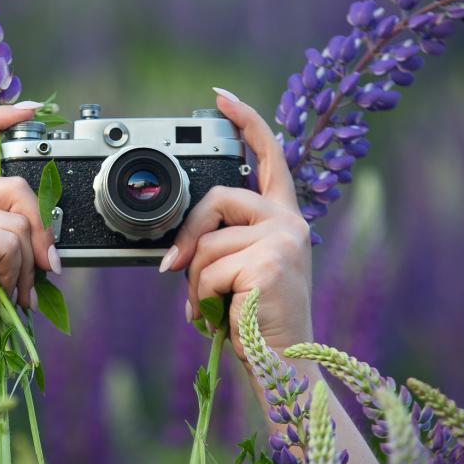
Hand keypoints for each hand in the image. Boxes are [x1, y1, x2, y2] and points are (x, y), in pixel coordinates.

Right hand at [0, 103, 58, 368]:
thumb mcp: (6, 254)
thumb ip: (19, 226)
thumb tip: (50, 229)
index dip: (0, 118)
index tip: (31, 109)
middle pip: (14, 186)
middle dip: (39, 229)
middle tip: (44, 267)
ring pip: (16, 219)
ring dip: (29, 260)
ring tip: (15, 287)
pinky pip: (9, 241)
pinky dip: (17, 271)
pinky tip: (2, 290)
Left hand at [160, 89, 312, 360]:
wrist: (281, 366)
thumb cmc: (256, 323)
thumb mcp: (239, 271)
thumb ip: (220, 242)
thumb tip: (178, 245)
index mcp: (284, 218)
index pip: (269, 157)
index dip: (246, 122)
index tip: (222, 97)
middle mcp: (290, 223)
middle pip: (218, 198)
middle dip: (188, 235)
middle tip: (173, 269)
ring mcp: (283, 240)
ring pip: (207, 242)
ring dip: (195, 282)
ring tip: (210, 308)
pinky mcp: (268, 262)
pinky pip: (208, 269)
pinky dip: (201, 298)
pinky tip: (218, 317)